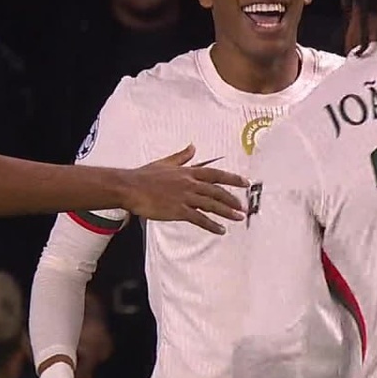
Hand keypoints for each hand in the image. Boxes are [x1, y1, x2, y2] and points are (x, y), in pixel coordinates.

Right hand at [121, 145, 247, 234]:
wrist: (131, 187)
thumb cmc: (145, 175)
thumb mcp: (166, 162)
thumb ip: (182, 156)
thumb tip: (193, 147)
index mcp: (188, 172)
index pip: (215, 174)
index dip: (232, 178)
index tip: (245, 182)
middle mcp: (190, 183)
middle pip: (217, 191)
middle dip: (233, 199)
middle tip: (243, 206)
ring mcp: (185, 197)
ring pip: (212, 204)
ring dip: (227, 212)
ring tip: (238, 217)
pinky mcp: (178, 210)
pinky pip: (199, 218)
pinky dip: (212, 225)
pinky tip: (220, 230)